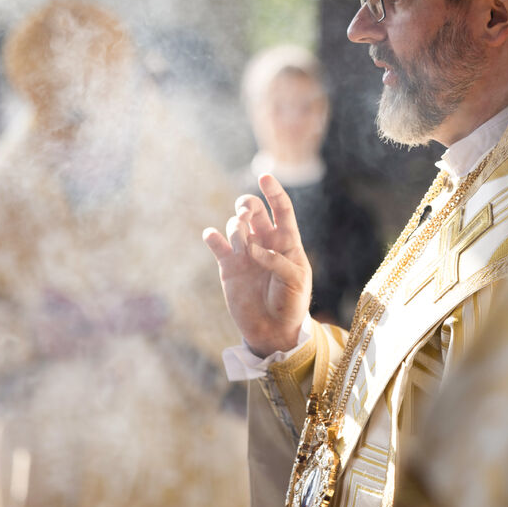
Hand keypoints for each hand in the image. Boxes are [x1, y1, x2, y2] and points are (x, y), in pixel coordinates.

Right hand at [203, 174, 311, 356]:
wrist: (273, 331)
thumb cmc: (292, 304)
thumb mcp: (296, 281)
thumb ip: (277, 261)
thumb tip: (252, 249)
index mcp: (286, 241)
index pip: (281, 208)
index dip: (274, 191)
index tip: (265, 176)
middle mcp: (264, 242)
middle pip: (253, 210)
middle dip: (247, 205)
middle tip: (245, 218)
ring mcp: (245, 253)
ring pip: (235, 224)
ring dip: (236, 228)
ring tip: (240, 246)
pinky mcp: (228, 266)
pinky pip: (216, 244)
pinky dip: (212, 237)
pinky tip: (212, 236)